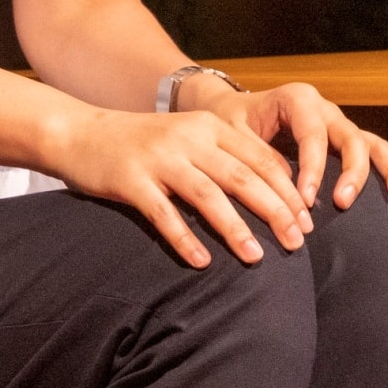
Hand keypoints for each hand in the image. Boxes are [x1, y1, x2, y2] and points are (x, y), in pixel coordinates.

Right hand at [44, 104, 312, 268]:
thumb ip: (227, 154)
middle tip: (297, 243)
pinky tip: (201, 261)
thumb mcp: (188, 137)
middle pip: (242, 177)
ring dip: (236, 229)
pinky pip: (162, 213)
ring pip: (207, 195)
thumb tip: (278, 190)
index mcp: (208, 126)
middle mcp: (187, 138)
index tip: (308, 223)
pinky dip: (184, 238)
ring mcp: (157, 157)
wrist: (79, 132)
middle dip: (275, 212)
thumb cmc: (141, 142)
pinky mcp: (129, 179)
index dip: (289, 191)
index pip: (261, 159)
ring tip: (257, 258)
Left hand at [194, 80, 387, 211]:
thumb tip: (289, 188)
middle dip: (352, 172)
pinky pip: (376, 154)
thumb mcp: (233, 133)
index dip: (313, 169)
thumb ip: (257, 155)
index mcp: (297, 98)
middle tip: (342, 203)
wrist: (231, 113)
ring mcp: (338, 124)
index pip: (313, 135)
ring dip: (386, 173)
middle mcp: (324, 108)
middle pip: (351, 137)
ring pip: (372, 144)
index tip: (305, 201)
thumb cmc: (230, 121)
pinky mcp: (345, 141)